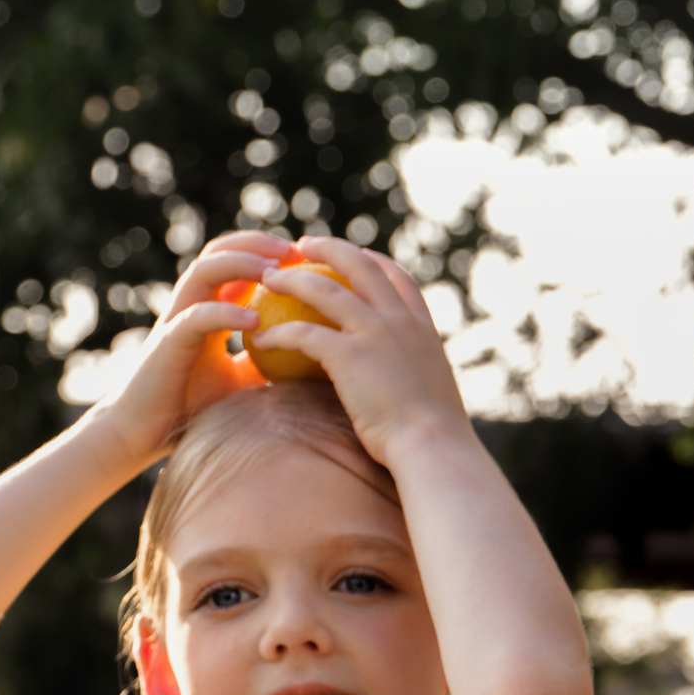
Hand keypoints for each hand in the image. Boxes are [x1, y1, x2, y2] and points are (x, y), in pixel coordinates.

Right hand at [81, 231, 288, 468]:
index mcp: (207, 310)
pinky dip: (225, 314)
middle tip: (294, 250)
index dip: (266, 252)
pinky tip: (255, 321)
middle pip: (218, 253)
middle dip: (256, 244)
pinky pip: (197, 317)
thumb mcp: (243, 382)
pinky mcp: (168, 344)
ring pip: (204, 272)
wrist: (144, 434)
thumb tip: (313, 356)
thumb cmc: (193, 410)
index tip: (304, 257)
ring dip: (240, 265)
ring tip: (275, 272)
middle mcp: (189, 306)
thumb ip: (268, 362)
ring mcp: (176, 321)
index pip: (234, 263)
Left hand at [247, 237, 471, 467]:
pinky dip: (277, 333)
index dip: (373, 260)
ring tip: (268, 280)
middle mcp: (398, 320)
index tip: (356, 255)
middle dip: (327, 248)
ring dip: (291, 279)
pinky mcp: (348, 355)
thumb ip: (414, 375)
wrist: (433, 447)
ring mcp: (374, 333)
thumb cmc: (433, 436)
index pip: (397, 278)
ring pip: (322, 288)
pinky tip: (260, 340)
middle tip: (302, 248)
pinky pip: (302, 333)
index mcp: (422, 327)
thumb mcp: (433, 392)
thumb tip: (403, 385)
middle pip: (358, 265)